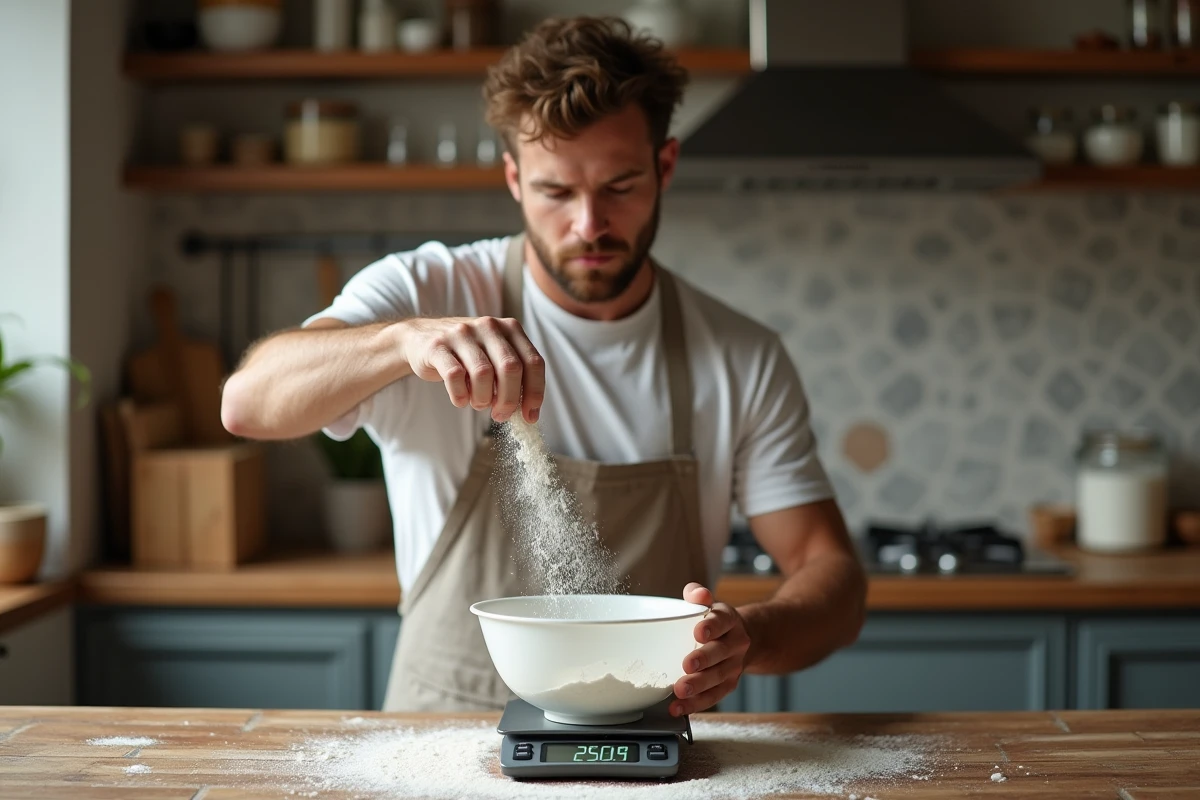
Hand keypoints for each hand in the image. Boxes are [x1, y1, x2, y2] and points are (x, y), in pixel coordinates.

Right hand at [398, 316, 544, 422]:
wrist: (420, 338)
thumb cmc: (466, 355)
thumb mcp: (494, 357)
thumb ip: (514, 377)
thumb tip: (529, 412)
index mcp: (510, 328)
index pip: (533, 362)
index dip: (535, 392)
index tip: (529, 415)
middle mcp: (488, 326)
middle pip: (511, 369)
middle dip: (509, 400)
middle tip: (500, 415)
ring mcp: (462, 333)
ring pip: (483, 374)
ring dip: (483, 399)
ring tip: (478, 403)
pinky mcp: (438, 345)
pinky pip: (455, 376)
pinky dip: (460, 396)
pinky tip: (460, 399)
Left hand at [670, 583, 749, 715]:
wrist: (745, 639)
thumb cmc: (717, 621)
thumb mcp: (710, 604)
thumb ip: (698, 595)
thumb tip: (696, 593)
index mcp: (729, 620)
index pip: (722, 620)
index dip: (712, 626)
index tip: (699, 631)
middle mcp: (736, 644)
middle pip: (721, 652)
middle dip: (704, 659)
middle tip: (687, 664)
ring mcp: (734, 666)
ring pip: (718, 677)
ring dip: (699, 685)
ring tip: (680, 690)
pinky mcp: (728, 684)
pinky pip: (714, 696)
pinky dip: (696, 703)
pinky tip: (679, 707)